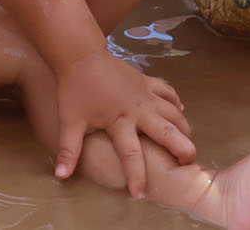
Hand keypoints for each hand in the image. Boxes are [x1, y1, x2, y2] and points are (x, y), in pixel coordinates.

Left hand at [52, 51, 193, 197]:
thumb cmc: (74, 89)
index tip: (140, 195)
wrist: (80, 54)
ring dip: (183, 128)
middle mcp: (139, 109)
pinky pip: (168, 91)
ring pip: (174, 113)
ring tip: (187, 143)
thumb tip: (61, 175)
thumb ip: (69, 150)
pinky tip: (180, 111)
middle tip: (188, 164)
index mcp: (120, 121)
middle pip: (168, 133)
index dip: (136, 177)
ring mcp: (145, 93)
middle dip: (182, 149)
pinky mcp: (147, 80)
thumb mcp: (70, 121)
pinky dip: (176, 102)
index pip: (131, 155)